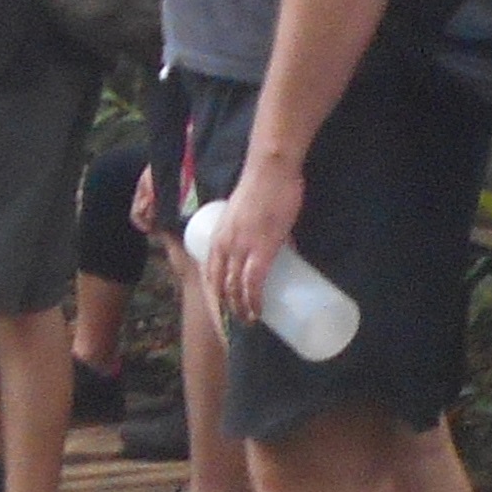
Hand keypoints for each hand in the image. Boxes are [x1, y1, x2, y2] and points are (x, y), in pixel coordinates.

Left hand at [202, 154, 301, 326]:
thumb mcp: (247, 216)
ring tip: (249, 320)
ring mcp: (241, 248)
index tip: (222, 309)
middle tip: (238, 320)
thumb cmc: (263, 188)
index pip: (209, 273)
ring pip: (234, 287)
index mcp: (218, 236)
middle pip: (218, 285)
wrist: (270, 171)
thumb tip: (282, 249)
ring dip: (240, 308)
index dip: (215, 294)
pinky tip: (257, 311)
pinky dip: (254, 300)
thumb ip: (257, 233)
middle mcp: (224, 245)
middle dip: (226, 307)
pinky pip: (253, 282)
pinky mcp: (262, 249)